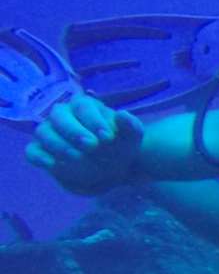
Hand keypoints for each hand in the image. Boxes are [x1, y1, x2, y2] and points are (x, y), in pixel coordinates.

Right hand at [25, 96, 145, 194]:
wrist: (111, 167)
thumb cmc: (119, 145)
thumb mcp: (132, 137)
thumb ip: (130, 125)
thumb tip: (121, 114)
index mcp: (84, 106)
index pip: (83, 106)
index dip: (94, 121)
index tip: (108, 138)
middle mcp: (62, 115)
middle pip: (59, 116)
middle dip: (74, 131)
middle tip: (91, 146)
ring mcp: (49, 132)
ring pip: (44, 132)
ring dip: (59, 144)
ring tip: (77, 157)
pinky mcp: (41, 151)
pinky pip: (32, 152)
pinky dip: (39, 157)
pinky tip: (52, 165)